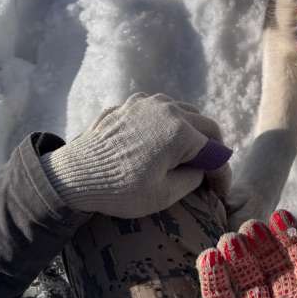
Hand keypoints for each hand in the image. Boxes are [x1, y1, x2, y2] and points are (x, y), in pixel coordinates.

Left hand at [40, 93, 229, 217]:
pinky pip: (158, 112)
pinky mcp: (128, 105)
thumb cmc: (121, 189)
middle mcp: (168, 108)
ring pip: (182, 112)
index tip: (221, 192)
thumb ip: (192, 178)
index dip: (222, 173)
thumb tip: (199, 170)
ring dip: (191, 132)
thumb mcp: (165, 194)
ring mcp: (146, 102)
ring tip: (188, 154)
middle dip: (212, 148)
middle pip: (204, 124)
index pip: (215, 150)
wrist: (74, 175)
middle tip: (210, 170)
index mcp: (181, 130)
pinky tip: (159, 144)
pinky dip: (167, 126)